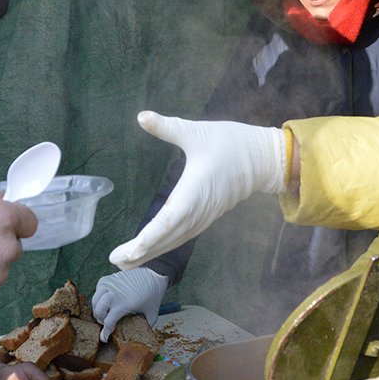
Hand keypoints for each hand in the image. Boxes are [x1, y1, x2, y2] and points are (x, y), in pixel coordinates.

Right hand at [92, 267, 168, 340]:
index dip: (105, 332)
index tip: (104, 338)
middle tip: (105, 322)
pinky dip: (98, 297)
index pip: (108, 322)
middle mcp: (114, 294)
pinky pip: (97, 290)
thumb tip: (140, 336)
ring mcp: (109, 285)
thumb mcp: (152, 314)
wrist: (153, 274)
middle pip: (98, 311)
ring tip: (104, 313)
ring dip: (98, 309)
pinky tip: (105, 301)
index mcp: (124, 304)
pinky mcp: (107, 279)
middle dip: (100, 319)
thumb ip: (145, 325)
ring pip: (95, 300)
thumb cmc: (153, 295)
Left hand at [109, 111, 284, 268]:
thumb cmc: (230, 143)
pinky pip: (182, 236)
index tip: (128, 253)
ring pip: (174, 241)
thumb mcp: (196, 132)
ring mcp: (202, 217)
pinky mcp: (206, 216)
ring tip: (127, 262)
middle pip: (166, 239)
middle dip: (141, 253)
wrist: (263, 159)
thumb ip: (167, 127)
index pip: (165, 223)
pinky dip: (165, 245)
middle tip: (115, 262)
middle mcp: (196, 212)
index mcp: (192, 194)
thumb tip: (142, 116)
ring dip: (151, 253)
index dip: (145, 240)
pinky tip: (153, 248)